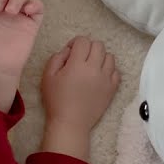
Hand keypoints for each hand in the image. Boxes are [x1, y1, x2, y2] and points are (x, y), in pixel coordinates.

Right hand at [40, 37, 120, 161]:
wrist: (71, 123)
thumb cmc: (56, 100)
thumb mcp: (47, 76)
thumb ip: (57, 58)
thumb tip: (69, 51)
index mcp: (77, 64)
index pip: (83, 41)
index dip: (75, 43)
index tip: (70, 52)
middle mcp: (95, 68)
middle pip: (98, 45)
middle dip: (88, 48)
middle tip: (80, 58)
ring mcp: (106, 78)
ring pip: (110, 56)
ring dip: (100, 57)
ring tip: (91, 67)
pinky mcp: (112, 89)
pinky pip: (116, 72)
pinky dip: (109, 70)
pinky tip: (100, 76)